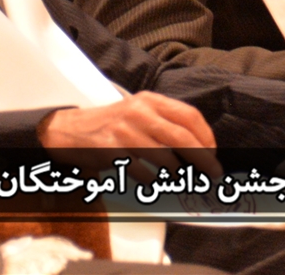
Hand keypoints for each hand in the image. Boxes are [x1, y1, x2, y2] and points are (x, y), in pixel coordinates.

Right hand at [38, 92, 220, 182]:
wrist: (71, 131)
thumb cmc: (112, 125)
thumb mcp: (139, 112)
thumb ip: (165, 122)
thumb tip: (199, 147)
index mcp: (150, 100)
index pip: (188, 115)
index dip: (206, 136)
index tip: (213, 152)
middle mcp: (139, 112)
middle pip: (181, 137)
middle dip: (202, 158)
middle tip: (212, 173)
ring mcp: (125, 132)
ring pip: (164, 157)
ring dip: (179, 173)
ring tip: (184, 180)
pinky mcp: (112, 151)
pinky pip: (142, 172)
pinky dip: (153, 181)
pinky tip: (156, 183)